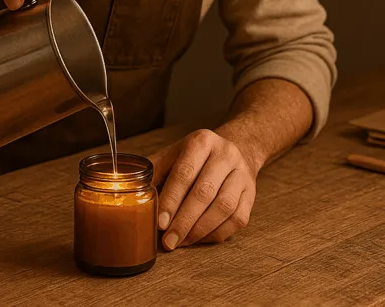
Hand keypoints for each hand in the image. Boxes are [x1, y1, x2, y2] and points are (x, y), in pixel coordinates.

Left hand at [148, 129, 259, 249]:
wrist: (235, 149)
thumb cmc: (195, 157)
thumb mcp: (173, 155)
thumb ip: (154, 171)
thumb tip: (132, 192)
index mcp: (201, 142)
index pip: (184, 173)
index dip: (171, 200)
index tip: (160, 222)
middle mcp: (225, 154)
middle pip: (204, 193)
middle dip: (184, 221)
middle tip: (169, 240)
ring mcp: (242, 174)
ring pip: (224, 208)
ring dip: (200, 230)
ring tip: (182, 242)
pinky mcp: (252, 193)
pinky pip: (237, 219)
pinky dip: (217, 233)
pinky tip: (200, 238)